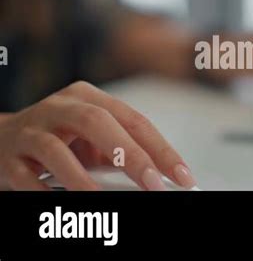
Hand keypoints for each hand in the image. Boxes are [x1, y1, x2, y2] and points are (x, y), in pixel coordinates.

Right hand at [0, 81, 195, 190]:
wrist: (3, 137)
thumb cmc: (59, 138)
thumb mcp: (94, 139)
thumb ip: (121, 152)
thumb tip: (158, 177)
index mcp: (90, 98)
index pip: (134, 120)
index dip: (161, 148)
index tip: (181, 175)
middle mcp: (62, 106)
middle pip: (98, 122)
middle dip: (130, 155)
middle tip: (153, 184)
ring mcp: (32, 128)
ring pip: (56, 148)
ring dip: (83, 179)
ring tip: (103, 201)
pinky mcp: (9, 153)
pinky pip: (26, 176)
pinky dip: (44, 193)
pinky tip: (63, 206)